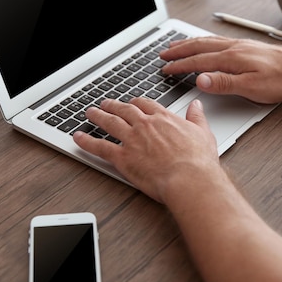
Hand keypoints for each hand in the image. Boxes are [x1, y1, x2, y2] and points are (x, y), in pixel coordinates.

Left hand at [72, 97, 220, 202]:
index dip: (137, 103)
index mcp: (164, 119)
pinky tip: (78, 137)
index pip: (145, 105)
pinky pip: (99, 147)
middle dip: (113, 106)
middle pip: (124, 110)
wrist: (189, 179)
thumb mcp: (203, 133)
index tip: (133, 104)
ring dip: (98, 116)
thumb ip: (197, 117)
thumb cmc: (198, 161)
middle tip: (105, 104)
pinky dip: (86, 141)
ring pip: (109, 123)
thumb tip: (196, 105)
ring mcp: (132, 140)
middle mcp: (145, 125)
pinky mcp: (122, 157)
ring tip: (90, 113)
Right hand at [161, 36, 281, 103]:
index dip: (180, 66)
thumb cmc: (280, 79)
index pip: (198, 61)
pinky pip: (217, 40)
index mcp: (231, 58)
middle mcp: (233, 48)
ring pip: (207, 41)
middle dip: (178, 50)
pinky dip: (203, 40)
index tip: (165, 69)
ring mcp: (239, 45)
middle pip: (199, 46)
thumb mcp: (251, 87)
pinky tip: (203, 43)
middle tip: (162, 53)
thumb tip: (201, 80)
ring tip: (176, 45)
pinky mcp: (246, 46)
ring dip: (189, 43)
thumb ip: (224, 83)